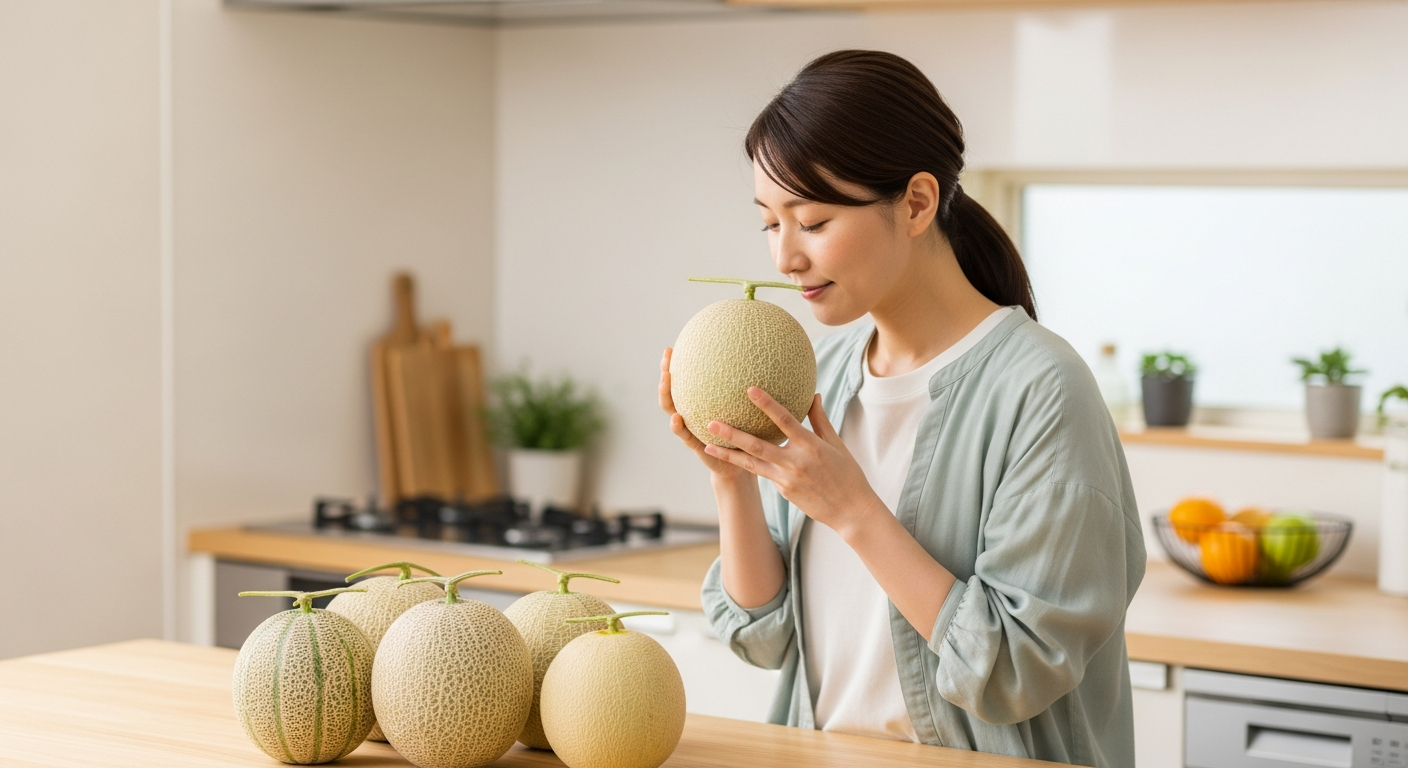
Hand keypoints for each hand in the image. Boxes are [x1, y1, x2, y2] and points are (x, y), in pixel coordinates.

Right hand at [659, 349, 751, 483]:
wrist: (739, 466)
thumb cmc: (742, 437)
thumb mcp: (743, 415)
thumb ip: (743, 394)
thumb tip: (761, 363)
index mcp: (700, 408)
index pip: (683, 385)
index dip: (674, 367)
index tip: (671, 349)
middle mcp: (691, 418)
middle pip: (671, 395)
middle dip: (665, 378)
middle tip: (665, 363)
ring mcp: (691, 432)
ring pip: (672, 413)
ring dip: (666, 398)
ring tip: (664, 384)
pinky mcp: (696, 447)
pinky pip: (685, 436)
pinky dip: (679, 427)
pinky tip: (677, 418)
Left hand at [704, 388, 888, 536]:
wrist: (850, 510)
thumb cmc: (847, 473)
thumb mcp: (836, 444)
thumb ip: (820, 420)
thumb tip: (813, 395)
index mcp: (810, 446)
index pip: (785, 420)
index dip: (767, 404)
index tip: (750, 390)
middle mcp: (795, 462)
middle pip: (757, 445)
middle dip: (732, 434)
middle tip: (711, 423)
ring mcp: (786, 479)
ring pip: (751, 463)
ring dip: (728, 454)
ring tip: (706, 446)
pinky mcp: (783, 491)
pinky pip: (763, 473)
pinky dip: (746, 465)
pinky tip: (731, 458)